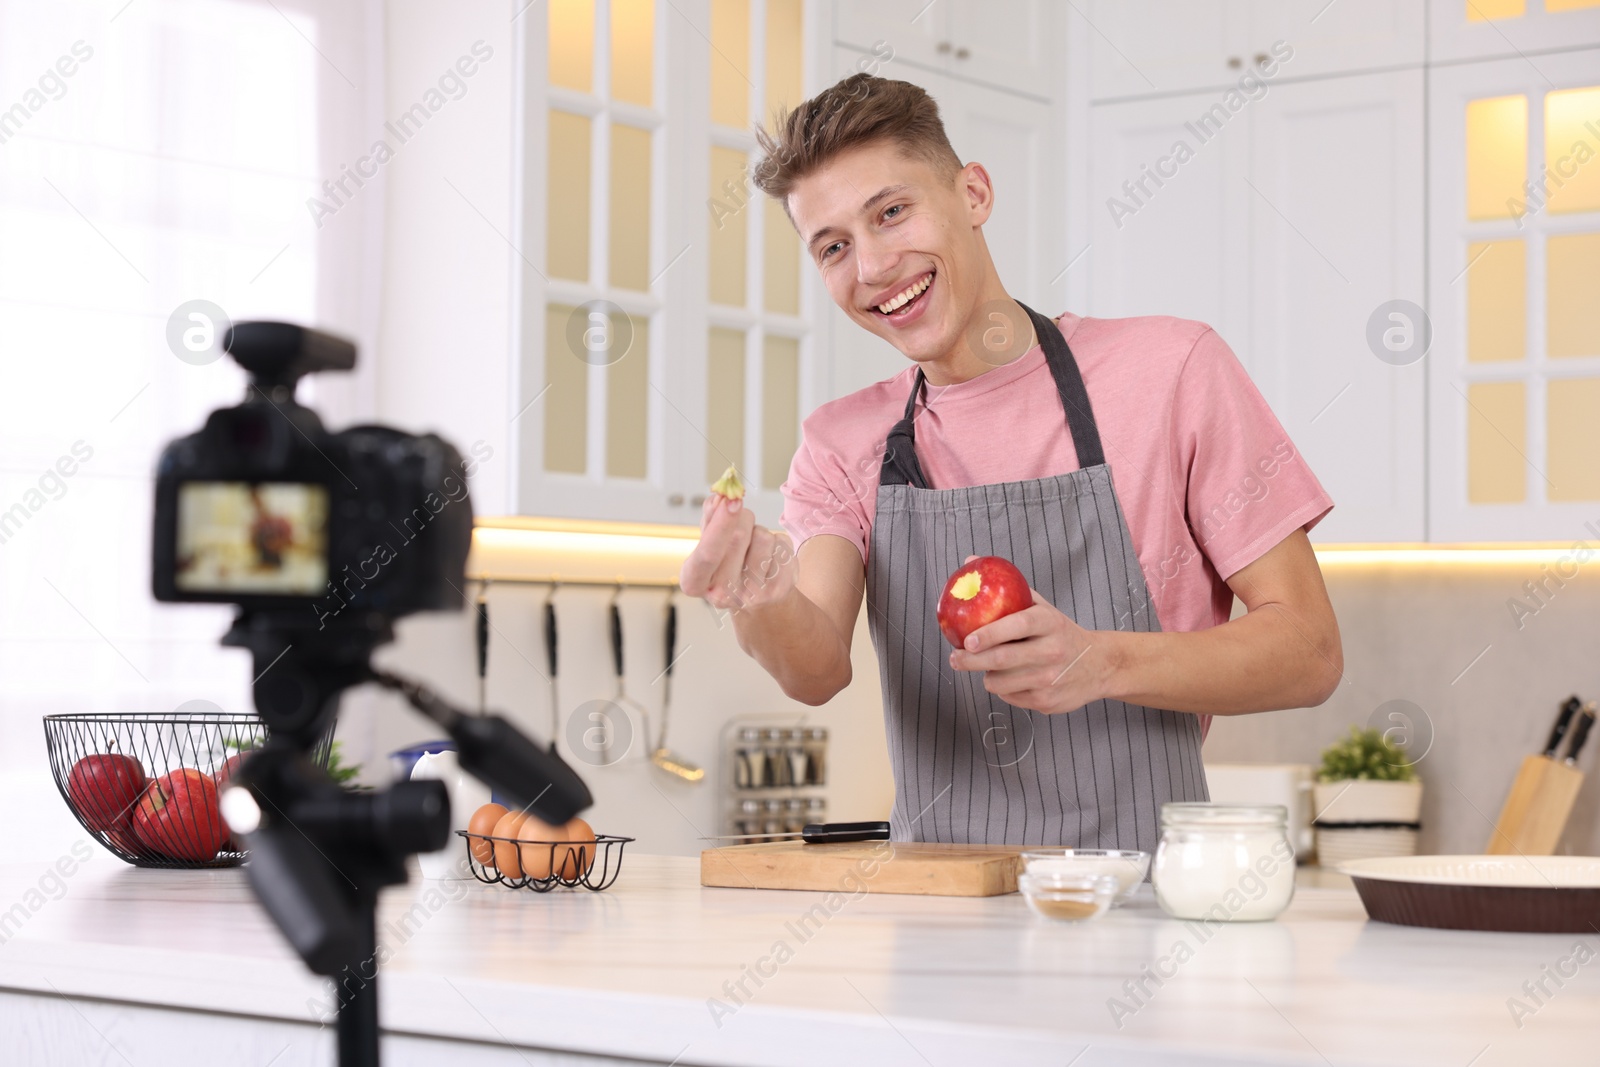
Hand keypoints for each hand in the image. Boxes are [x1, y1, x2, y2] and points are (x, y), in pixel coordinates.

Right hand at [679, 495, 796, 612]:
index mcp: (694, 581)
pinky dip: (778, 542)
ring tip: (754, 547)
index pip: (708, 553)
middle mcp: (722, 594)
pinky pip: (783, 545)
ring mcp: (752, 595)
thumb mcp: (708, 541)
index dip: (721, 524)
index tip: (732, 500)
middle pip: (738, 536)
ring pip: (764, 537)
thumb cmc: (725, 561)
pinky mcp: (778, 590)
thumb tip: (721, 498)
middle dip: (743, 517)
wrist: (756, 597)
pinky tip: (769, 558)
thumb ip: (709, 517)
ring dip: (760, 532)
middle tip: (741, 519)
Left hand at [948, 587, 1108, 713]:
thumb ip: (1008, 587)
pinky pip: (1009, 696)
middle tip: (955, 658)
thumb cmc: (1058, 633)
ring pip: (1001, 682)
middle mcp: (1052, 651)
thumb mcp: (1041, 607)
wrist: (1098, 666)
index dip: (991, 633)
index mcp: (1050, 622)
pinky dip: (1002, 688)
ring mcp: (1050, 679)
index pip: (1018, 626)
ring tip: (987, 667)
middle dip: (971, 661)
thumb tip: (969, 561)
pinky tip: (1011, 679)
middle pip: (1003, 659)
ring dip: (987, 675)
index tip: (968, 640)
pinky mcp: (1046, 701)